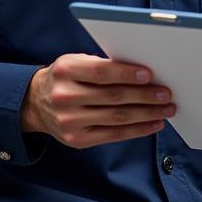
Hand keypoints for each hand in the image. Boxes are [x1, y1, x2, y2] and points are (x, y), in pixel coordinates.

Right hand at [21, 54, 174, 147]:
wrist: (35, 104)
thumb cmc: (65, 78)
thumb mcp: (76, 62)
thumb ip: (102, 65)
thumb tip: (143, 72)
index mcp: (65, 70)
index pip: (101, 72)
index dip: (127, 73)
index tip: (150, 74)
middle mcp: (65, 96)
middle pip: (113, 96)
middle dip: (144, 95)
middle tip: (166, 93)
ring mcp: (70, 121)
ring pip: (117, 117)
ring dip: (147, 113)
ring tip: (166, 109)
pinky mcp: (77, 140)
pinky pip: (113, 135)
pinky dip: (137, 130)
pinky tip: (153, 123)